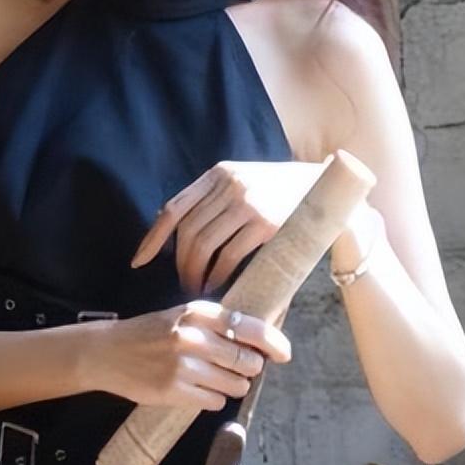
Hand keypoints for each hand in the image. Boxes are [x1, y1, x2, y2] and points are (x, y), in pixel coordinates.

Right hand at [87, 300, 291, 409]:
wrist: (108, 352)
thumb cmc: (151, 332)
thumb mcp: (182, 315)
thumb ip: (215, 324)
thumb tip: (258, 340)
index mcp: (197, 311)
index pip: (247, 326)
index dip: (272, 342)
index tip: (285, 353)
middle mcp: (192, 335)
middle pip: (245, 359)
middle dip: (251, 368)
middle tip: (245, 369)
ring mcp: (182, 364)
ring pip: (234, 384)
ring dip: (235, 385)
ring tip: (220, 379)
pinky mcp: (173, 390)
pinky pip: (214, 402)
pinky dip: (214, 399)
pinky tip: (201, 390)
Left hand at [131, 160, 326, 294]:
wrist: (325, 191)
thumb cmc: (278, 193)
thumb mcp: (242, 183)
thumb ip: (212, 199)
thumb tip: (170, 223)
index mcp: (218, 174)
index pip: (174, 207)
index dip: (153, 238)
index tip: (139, 262)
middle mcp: (229, 184)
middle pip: (187, 231)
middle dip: (179, 264)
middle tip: (182, 285)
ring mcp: (247, 203)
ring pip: (204, 245)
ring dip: (195, 273)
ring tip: (197, 290)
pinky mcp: (265, 223)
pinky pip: (229, 256)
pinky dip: (218, 276)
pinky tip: (217, 286)